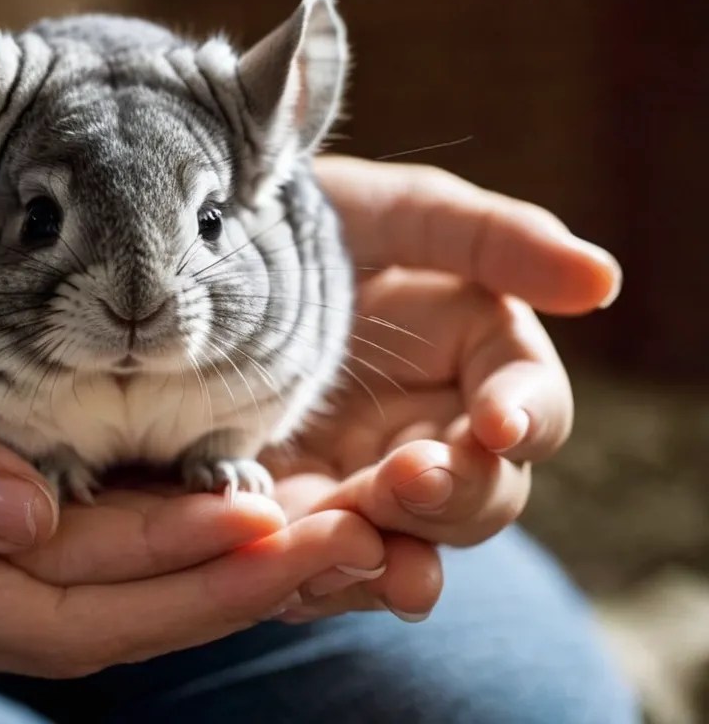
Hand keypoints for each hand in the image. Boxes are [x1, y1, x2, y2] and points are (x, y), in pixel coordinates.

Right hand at [0, 251, 390, 676]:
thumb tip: (24, 516)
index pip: (44, 597)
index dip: (164, 566)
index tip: (274, 519)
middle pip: (84, 621)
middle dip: (217, 590)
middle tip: (340, 544)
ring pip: (80, 609)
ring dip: (196, 582)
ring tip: (308, 542)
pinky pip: (50, 578)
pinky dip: (138, 559)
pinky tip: (206, 528)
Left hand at [248, 156, 623, 621]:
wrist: (185, 258)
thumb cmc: (300, 218)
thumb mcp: (390, 211)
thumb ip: (491, 239)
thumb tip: (605, 279)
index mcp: (471, 363)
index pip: (528, 407)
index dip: (524, 417)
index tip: (499, 422)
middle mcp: (427, 433)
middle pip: (480, 496)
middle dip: (451, 494)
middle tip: (407, 477)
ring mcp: (359, 484)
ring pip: (406, 548)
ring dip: (394, 557)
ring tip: (362, 546)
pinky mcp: (291, 519)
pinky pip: (321, 570)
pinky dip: (317, 578)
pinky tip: (296, 577)